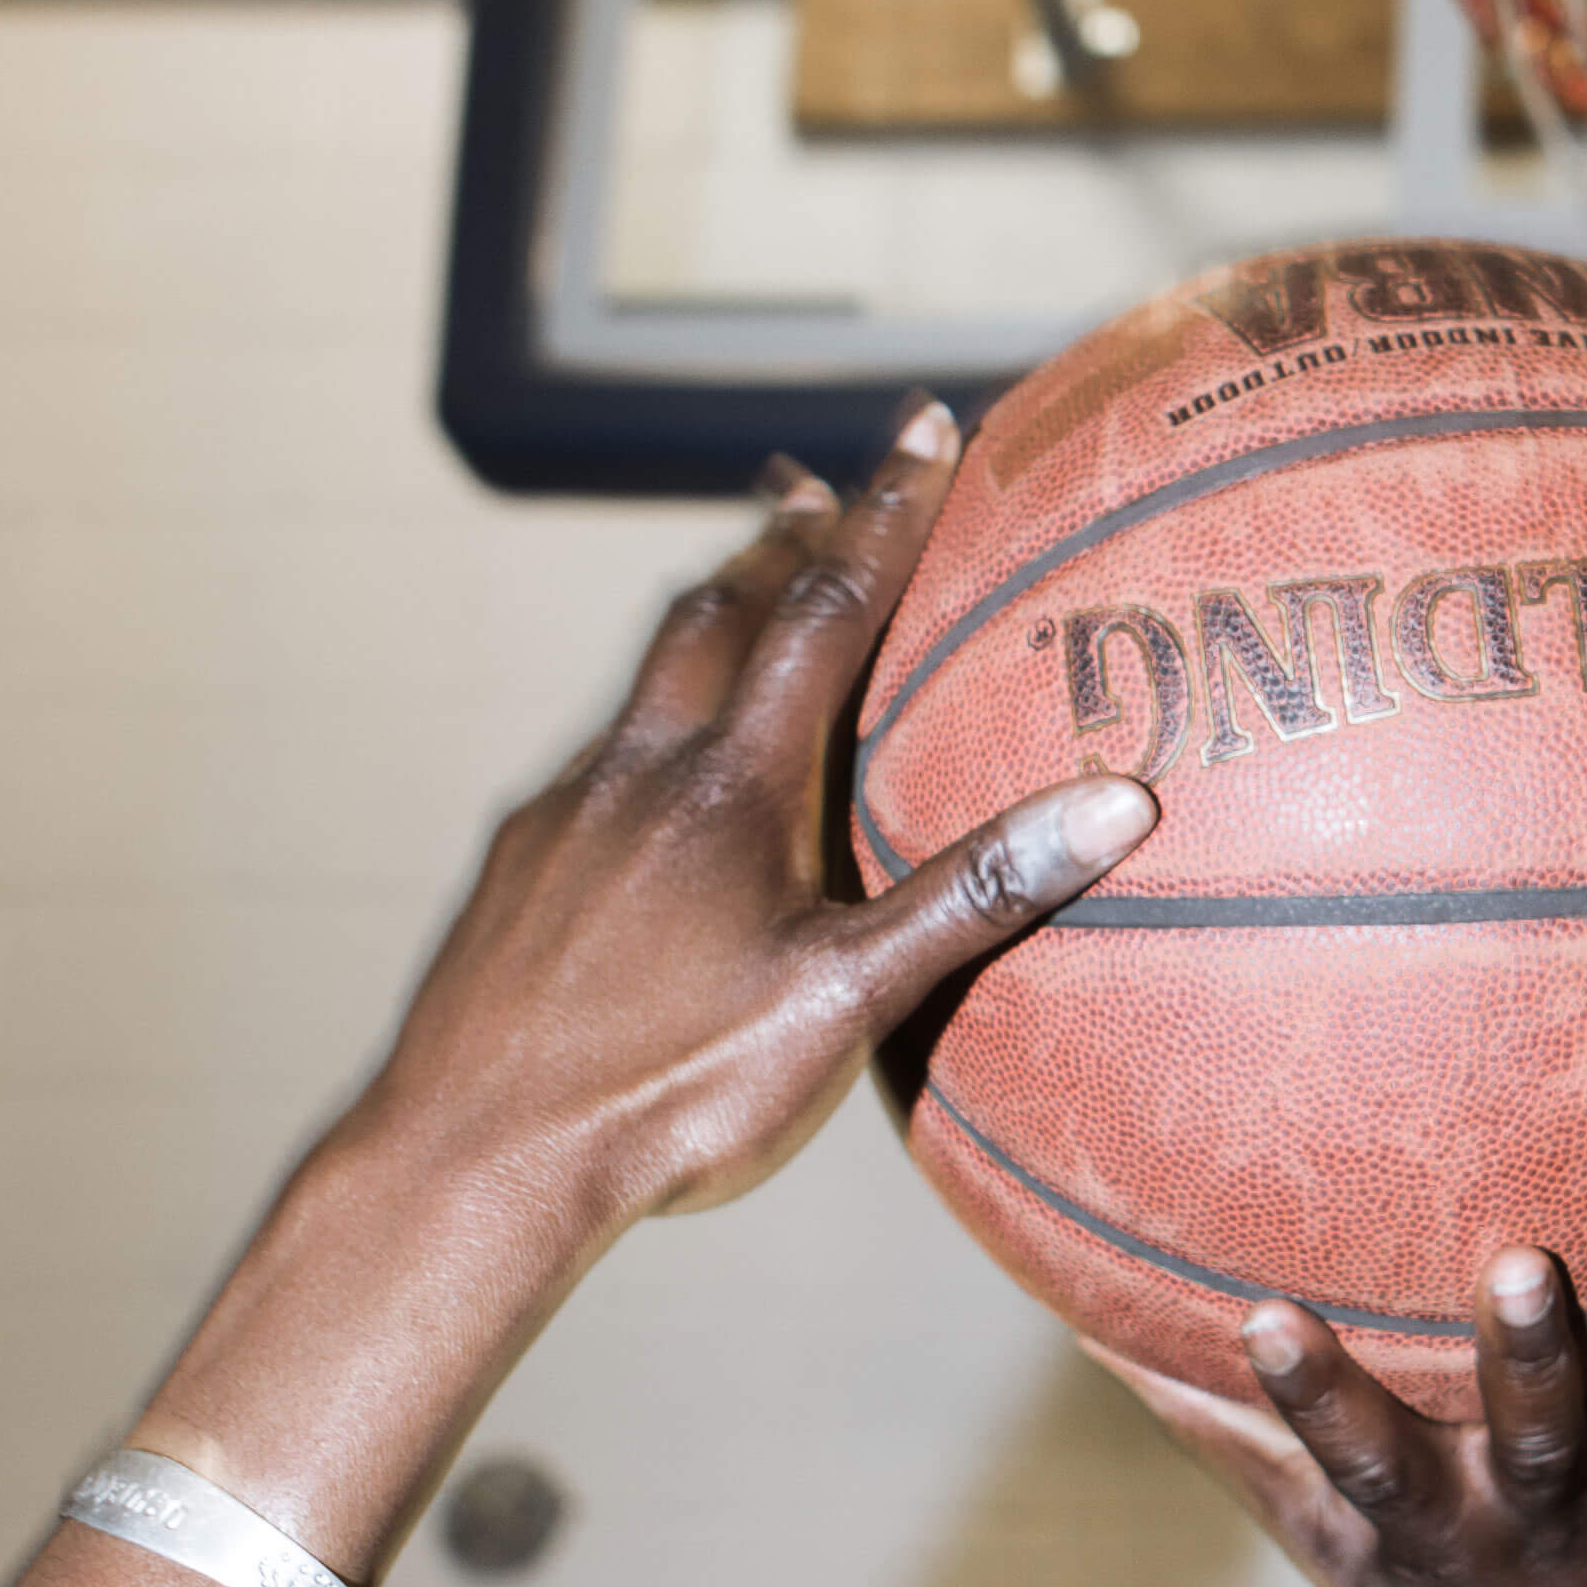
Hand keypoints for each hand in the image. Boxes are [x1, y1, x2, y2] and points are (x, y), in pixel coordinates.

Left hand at [350, 405, 1153, 1251]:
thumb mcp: (846, 1004)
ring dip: (707, 618)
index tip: (924, 428)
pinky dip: (651, 725)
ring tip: (746, 591)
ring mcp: (566, 819)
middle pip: (715, 613)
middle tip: (820, 484)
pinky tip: (657, 779)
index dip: (883, 513)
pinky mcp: (520, 873)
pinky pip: (598, 762)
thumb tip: (1114, 805)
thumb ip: (973, 896)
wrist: (472, 1158)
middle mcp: (639, 775)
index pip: (823, 613)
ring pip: (645, 683)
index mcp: (732, 793)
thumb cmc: (670, 1093)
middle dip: (783, 540)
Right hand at [1086, 1193, 1586, 1586]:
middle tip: (1527, 1261)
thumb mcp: (1313, 1535)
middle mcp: (1546, 1497)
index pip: (1359, 1455)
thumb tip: (1085, 1318)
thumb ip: (1219, 1431)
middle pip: (1544, 1428)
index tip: (1262, 1316)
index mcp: (1438, 1518)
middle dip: (1534, 1351)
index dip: (1310, 1395)